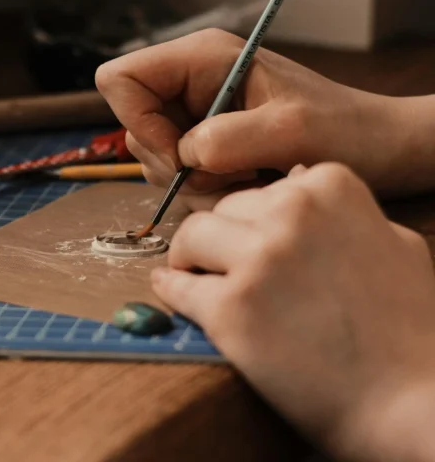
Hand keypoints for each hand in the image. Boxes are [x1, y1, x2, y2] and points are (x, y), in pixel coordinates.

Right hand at [95, 29, 407, 194]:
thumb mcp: (290, 130)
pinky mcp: (202, 139)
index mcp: (201, 58)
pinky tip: (243, 183)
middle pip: (133, 125)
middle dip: (171, 161)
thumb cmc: (342, 128)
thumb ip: (229, 138)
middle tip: (226, 173)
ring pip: (152, 155)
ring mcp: (193, 111)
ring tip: (243, 178)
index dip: (136, 121)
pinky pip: (175, 172)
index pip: (120, 79)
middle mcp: (188, 81)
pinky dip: (203, 189)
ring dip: (191, 180)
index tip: (180, 154)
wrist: (370, 147)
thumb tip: (183, 155)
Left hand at [152, 163, 434, 460]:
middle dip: (222, 238)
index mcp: (330, 187)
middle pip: (224, 210)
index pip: (264, 191)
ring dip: (189, 257)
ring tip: (193, 274)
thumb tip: (299, 179)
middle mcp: (291, 213)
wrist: (409, 401)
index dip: (255, 221)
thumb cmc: (408, 328)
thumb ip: (342, 209)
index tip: (253, 241)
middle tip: (224, 265)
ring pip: (191, 237)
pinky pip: (178, 287)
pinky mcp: (231, 308)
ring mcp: (259, 259)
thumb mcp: (394, 243)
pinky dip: (171, 288)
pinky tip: (171, 289)